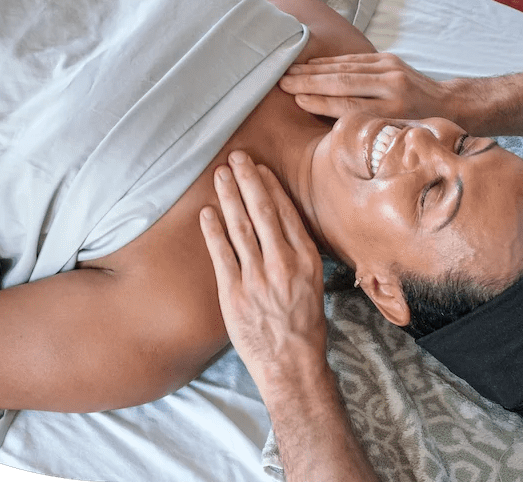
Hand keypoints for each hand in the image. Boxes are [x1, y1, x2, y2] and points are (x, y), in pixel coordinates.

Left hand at [199, 151, 327, 392]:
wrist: (291, 364)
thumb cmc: (303, 325)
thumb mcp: (314, 284)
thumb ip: (298, 254)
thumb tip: (283, 226)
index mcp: (306, 259)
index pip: (285, 213)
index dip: (270, 187)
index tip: (259, 169)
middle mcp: (283, 264)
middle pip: (262, 211)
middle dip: (248, 180)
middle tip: (236, 157)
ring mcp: (258, 278)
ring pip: (240, 227)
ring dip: (229, 197)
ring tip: (220, 175)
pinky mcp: (235, 294)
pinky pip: (222, 255)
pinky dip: (214, 231)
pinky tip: (208, 212)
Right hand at [279, 52, 449, 119]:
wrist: (447, 102)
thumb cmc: (417, 127)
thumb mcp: (398, 136)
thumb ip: (369, 131)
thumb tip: (332, 130)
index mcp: (395, 110)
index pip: (350, 105)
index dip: (321, 102)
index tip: (297, 100)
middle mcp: (393, 85)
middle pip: (344, 82)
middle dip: (310, 82)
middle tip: (283, 82)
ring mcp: (391, 68)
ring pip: (345, 67)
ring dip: (314, 69)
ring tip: (289, 72)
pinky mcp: (387, 58)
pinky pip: (353, 59)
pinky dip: (329, 62)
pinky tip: (311, 64)